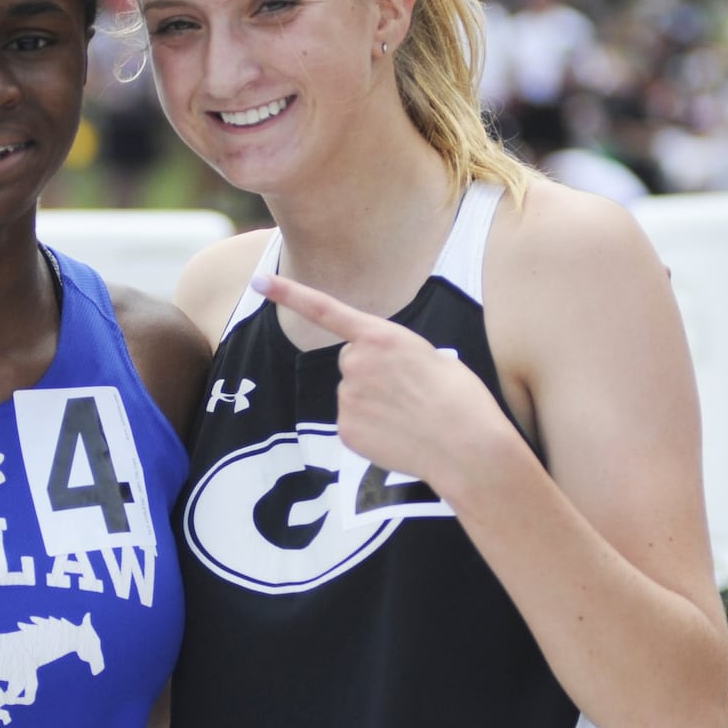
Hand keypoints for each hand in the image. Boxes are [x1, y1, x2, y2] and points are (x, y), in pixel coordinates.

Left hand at [253, 273, 512, 487]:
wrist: (468, 448)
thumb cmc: (462, 400)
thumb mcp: (434, 357)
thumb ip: (398, 355)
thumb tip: (388, 373)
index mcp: (381, 336)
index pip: (326, 309)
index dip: (289, 293)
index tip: (259, 280)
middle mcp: (356, 363)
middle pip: (351, 361)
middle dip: (372, 372)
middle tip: (409, 391)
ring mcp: (347, 398)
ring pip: (353, 395)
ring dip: (374, 402)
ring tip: (410, 415)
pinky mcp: (345, 431)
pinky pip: (353, 424)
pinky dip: (372, 430)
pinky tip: (399, 435)